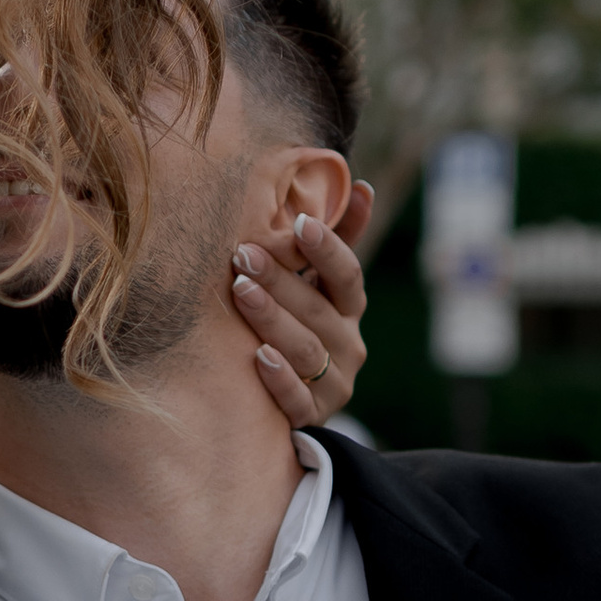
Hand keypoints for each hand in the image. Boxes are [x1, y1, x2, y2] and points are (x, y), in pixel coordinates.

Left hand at [231, 184, 374, 425]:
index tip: (299, 222)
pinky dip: (279, 379)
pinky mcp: (311, 416)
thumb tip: (359, 185)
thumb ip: (336, 240)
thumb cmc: (301, 327)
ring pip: (306, 350)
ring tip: (240, 292)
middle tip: (243, 252)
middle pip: (318, 311)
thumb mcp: (320, 286)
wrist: (297, 403)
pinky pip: (297, 400)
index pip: (348, 276)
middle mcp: (349, 345)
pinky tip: (258, 356)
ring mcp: (333, 383)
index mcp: (349, 309)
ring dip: (273, 319)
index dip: (327, 249)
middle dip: (280, 280)